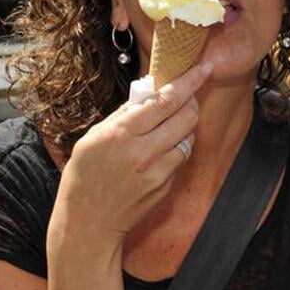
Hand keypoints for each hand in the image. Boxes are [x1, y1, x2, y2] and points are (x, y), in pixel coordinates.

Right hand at [53, 62, 211, 243]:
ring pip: (188, 136)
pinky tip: (162, 149)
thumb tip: (149, 93)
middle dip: (191, 101)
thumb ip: (124, 115)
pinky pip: (181, 158)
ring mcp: (158, 171)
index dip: (189, 81)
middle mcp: (143, 151)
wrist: (88, 221)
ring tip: (168, 124)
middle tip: (186, 96)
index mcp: (121, 133)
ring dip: (185, 125)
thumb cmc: (85, 176)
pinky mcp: (166, 186)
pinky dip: (178, 147)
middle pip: (186, 116)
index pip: (165, 100)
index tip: (204, 68)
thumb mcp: (94, 137)